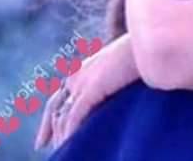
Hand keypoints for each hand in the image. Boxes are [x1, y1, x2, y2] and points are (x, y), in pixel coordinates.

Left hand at [34, 33, 138, 150]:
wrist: (147, 43)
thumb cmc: (141, 53)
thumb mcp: (120, 69)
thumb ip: (110, 82)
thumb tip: (113, 99)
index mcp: (84, 68)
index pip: (59, 96)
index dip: (51, 117)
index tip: (46, 137)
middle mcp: (77, 74)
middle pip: (55, 107)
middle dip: (50, 129)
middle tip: (45, 146)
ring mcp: (82, 81)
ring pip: (63, 116)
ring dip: (62, 136)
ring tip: (64, 152)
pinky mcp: (90, 89)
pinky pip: (73, 118)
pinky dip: (70, 133)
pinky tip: (71, 144)